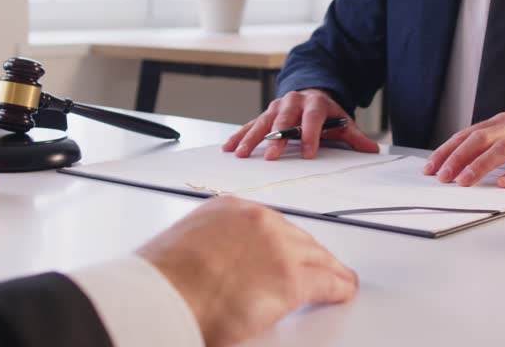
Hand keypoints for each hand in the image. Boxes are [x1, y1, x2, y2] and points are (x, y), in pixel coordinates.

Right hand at [137, 196, 357, 346]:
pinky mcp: (292, 280)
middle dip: (309, 255)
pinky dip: (338, 288)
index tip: (287, 251)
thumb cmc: (162, 280)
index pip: (269, 224)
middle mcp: (258, 220)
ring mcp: (279, 247)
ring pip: (317, 257)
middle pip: (298, 237)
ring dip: (328, 270)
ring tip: (338, 279)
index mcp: (229, 209)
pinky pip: (327, 282)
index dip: (283, 242)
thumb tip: (215, 264)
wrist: (162, 297)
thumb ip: (210, 246)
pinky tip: (342, 291)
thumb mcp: (184, 245)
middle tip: (319, 267)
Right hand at [222, 88, 378, 159]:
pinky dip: (239, 135)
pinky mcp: (265, 114)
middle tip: (271, 157)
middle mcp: (293, 102)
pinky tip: (229, 147)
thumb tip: (372, 149)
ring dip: (251, 139)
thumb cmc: (325, 111)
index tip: (308, 154)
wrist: (311, 92)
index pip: (313, 119)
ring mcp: (276, 107)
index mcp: (314, 103)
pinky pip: (250, 124)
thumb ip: (354, 136)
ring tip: (241, 153)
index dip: (311, 136)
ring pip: (262, 123)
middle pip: (284, 122)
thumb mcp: (342, 120)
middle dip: (276, 139)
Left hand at [423, 105, 504, 187]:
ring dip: (481, 165)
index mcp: (501, 123)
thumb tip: (456, 159)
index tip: (430, 167)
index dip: (446, 151)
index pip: (467, 135)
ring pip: (503, 148)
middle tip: (442, 177)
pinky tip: (503, 183)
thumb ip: (487, 141)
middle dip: (457, 158)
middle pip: (480, 139)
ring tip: (464, 181)